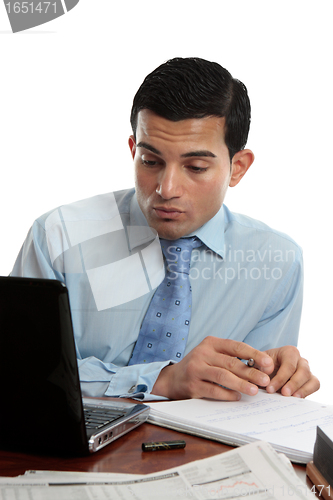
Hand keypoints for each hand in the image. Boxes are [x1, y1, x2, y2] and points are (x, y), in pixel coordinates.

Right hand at [151, 336, 273, 399]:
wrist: (173, 378)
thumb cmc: (200, 366)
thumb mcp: (213, 355)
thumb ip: (232, 358)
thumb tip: (261, 366)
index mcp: (211, 343)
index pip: (236, 346)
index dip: (254, 354)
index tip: (268, 363)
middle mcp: (202, 353)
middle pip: (231, 362)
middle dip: (251, 372)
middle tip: (265, 380)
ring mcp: (196, 368)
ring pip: (223, 376)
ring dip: (241, 384)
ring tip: (254, 391)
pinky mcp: (192, 384)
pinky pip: (213, 389)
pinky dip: (226, 394)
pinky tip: (237, 397)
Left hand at [262, 346, 319, 397]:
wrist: (265, 372)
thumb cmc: (262, 366)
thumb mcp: (258, 363)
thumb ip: (260, 364)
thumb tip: (268, 370)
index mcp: (289, 352)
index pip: (289, 364)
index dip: (281, 378)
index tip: (270, 388)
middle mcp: (300, 360)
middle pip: (303, 371)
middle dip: (293, 384)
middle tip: (283, 394)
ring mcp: (307, 371)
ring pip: (312, 379)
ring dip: (302, 390)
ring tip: (291, 398)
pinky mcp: (310, 381)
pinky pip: (314, 386)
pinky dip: (307, 392)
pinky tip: (296, 399)